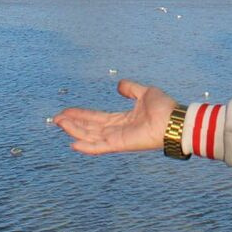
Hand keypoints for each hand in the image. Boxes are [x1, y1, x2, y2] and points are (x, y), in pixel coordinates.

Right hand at [54, 79, 176, 154]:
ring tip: (60, 124)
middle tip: (56, 118)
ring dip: (75, 130)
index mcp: (122, 119)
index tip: (66, 111)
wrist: (175, 119)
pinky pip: (100, 146)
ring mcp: (118, 139)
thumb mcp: (144, 92)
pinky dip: (87, 146)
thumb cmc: (164, 108)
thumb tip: (118, 85)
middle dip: (73, 123)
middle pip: (90, 127)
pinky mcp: (120, 144)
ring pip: (91, 136)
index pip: (96, 118)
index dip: (81, 115)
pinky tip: (73, 144)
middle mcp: (117, 130)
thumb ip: (131, 89)